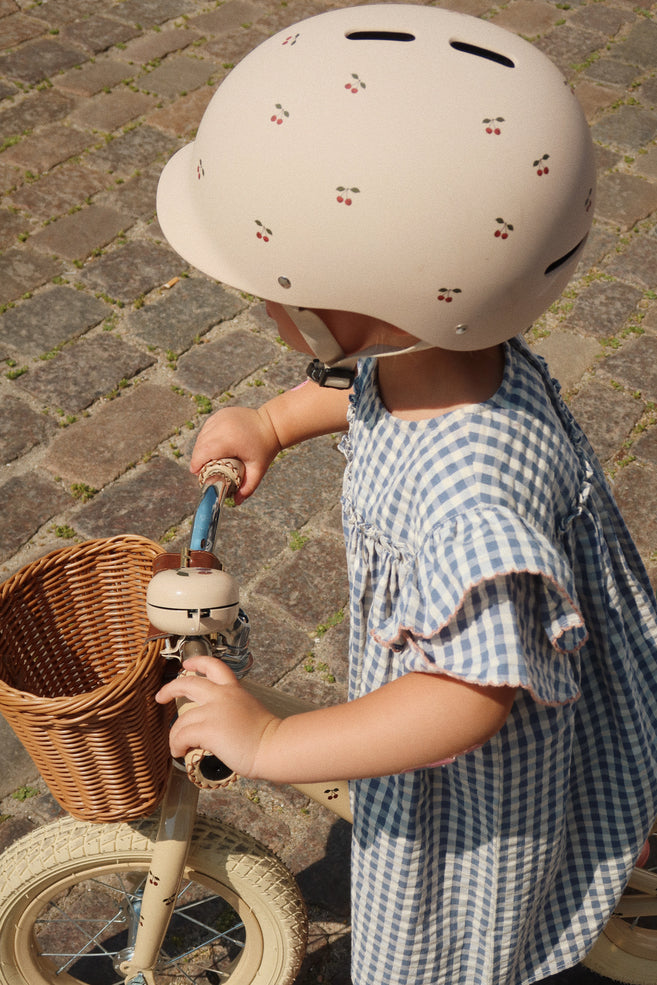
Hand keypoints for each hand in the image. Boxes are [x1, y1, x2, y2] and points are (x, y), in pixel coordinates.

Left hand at [155, 656, 280, 777]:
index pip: (215, 666)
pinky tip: (180, 752)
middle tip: (161, 697)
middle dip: (170, 689)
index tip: (187, 665)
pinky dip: (176, 745)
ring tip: (177, 747)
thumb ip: (233, 710)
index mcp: (234, 690)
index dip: (198, 663)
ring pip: (181, 720)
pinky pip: (181, 736)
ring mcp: (214, 711)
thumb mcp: (249, 711)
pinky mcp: (208, 729)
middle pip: (188, 683)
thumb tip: (218, 723)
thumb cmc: (267, 736)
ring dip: (175, 735)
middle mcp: (222, 696)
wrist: (274, 747)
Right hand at [190, 406, 280, 502]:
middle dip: (198, 458)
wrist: (272, 424)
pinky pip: (207, 427)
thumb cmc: (265, 449)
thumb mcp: (258, 469)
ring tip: (205, 459)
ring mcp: (221, 417)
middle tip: (201, 470)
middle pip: (200, 444)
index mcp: (229, 440)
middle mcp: (222, 426)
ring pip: (202, 435)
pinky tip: (210, 446)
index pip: (204, 452)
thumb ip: (248, 487)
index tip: (196, 473)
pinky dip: (206, 437)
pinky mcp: (221, 413)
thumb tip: (236, 502)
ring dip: (201, 447)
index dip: (197, 463)